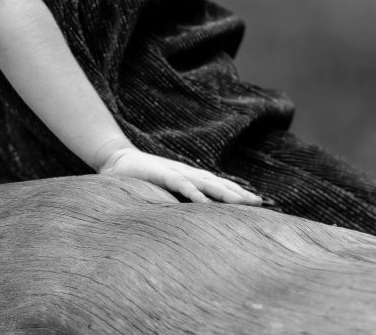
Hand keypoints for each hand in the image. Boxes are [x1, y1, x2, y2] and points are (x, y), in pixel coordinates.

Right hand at [98, 146, 261, 205]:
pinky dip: (193, 192)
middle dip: (238, 192)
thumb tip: (193, 215)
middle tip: (260, 202)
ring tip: (241, 202)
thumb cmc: (140, 177)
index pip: (218, 185)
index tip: (257, 202)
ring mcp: (175, 172)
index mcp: (188, 177)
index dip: (236, 192)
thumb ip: (176, 199)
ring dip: (223, 191)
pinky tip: (204, 201)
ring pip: (205, 182)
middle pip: (218, 183)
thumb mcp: (162, 190)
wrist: (116, 160)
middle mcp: (186, 173)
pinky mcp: (161, 174)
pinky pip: (181, 184)